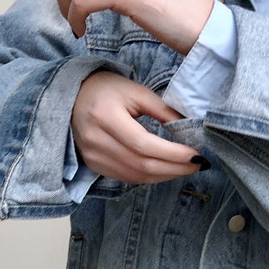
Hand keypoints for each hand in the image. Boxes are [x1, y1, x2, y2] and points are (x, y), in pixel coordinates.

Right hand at [71, 71, 204, 184]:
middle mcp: (96, 140)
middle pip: (142, 164)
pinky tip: (165, 170)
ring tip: (185, 168)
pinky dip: (150, 177)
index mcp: (105, 116)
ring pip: (136, 176)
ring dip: (165, 175)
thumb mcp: (136, 92)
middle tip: (197, 165)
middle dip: (174, 168)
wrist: (72, 97)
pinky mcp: (94, 166)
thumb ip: (163, 111)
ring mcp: (93, 156)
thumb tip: (189, 130)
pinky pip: (127, 178)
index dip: (172, 154)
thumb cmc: (107, 90)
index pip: (144, 144)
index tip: (195, 155)